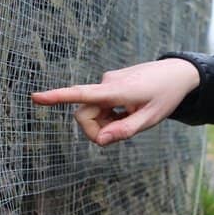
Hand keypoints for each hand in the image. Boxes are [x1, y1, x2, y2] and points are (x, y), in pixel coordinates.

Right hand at [30, 58, 199, 145]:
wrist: (178, 72)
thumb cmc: (166, 96)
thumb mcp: (150, 119)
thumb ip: (124, 131)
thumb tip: (99, 141)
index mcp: (116, 91)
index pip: (81, 95)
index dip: (57, 98)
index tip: (35, 97)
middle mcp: (107, 83)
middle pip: (84, 114)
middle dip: (94, 129)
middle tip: (119, 134)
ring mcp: (108, 81)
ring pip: (93, 110)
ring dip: (105, 121)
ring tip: (130, 117)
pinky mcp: (110, 82)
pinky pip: (101, 104)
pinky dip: (110, 113)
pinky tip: (129, 110)